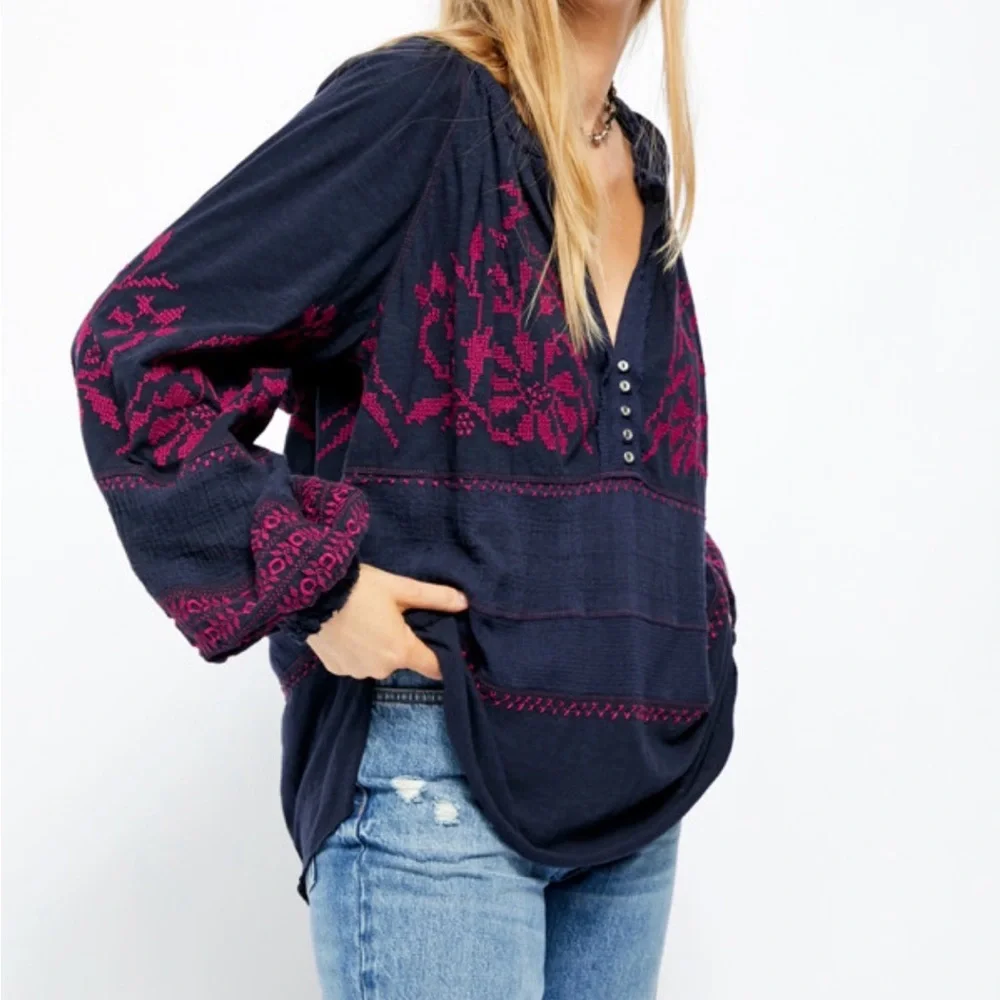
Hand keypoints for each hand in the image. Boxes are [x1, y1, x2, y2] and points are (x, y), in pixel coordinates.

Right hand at [305, 563, 467, 680]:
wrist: (311, 592)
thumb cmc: (360, 588)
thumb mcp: (401, 588)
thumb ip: (435, 597)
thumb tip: (464, 602)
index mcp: (401, 651)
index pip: (434, 667)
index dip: (442, 658)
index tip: (444, 646)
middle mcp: (380, 669)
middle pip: (403, 660)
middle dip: (402, 643)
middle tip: (392, 617)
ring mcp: (356, 671)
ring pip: (378, 662)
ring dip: (377, 647)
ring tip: (367, 620)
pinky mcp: (335, 669)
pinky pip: (356, 662)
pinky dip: (357, 650)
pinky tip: (349, 629)